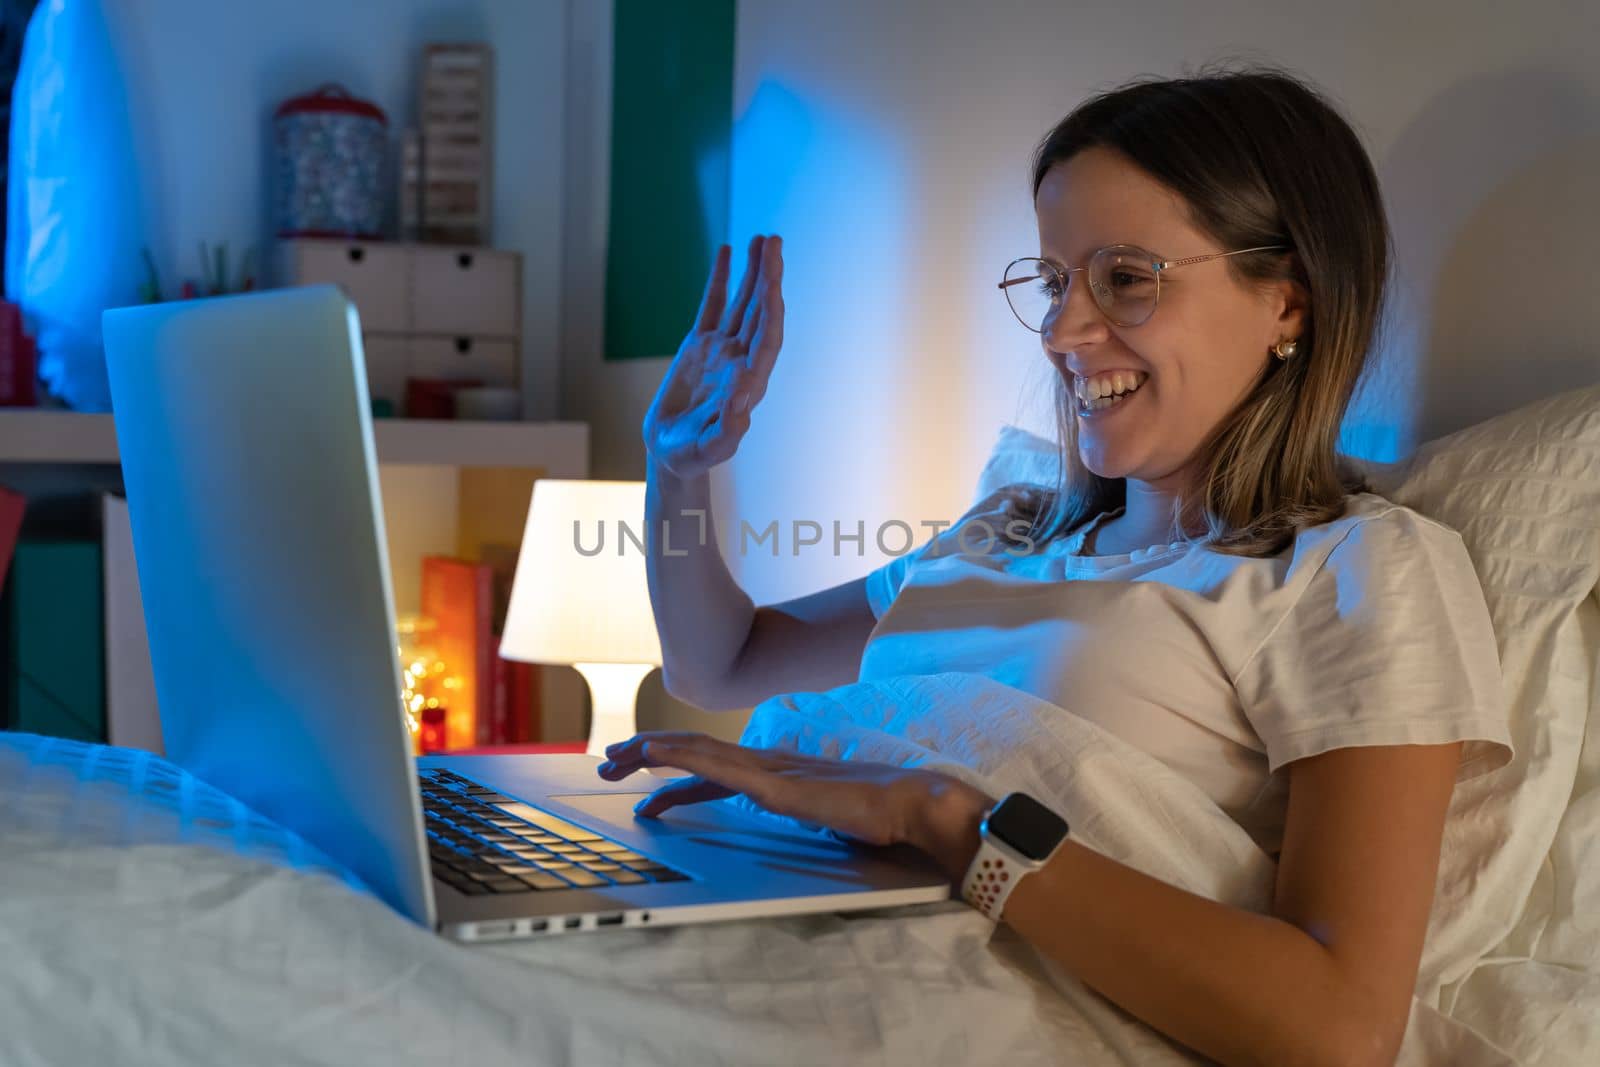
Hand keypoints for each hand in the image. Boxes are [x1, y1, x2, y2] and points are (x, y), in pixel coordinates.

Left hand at [596, 731, 995, 882]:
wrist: (912, 805)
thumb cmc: (881, 816)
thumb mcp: (828, 820)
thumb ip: (806, 817)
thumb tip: (800, 830)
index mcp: (777, 772)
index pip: (713, 767)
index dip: (674, 768)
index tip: (641, 783)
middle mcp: (767, 762)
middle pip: (693, 752)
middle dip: (646, 755)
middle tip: (607, 764)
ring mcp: (769, 769)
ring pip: (695, 751)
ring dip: (650, 752)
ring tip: (614, 760)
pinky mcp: (774, 784)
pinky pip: (715, 765)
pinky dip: (680, 756)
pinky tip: (653, 756)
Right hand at [642, 234, 784, 479]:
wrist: (671, 454)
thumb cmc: (693, 457)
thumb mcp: (711, 449)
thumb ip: (730, 430)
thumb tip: (745, 399)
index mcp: (750, 382)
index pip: (767, 340)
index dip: (771, 312)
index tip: (772, 283)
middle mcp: (742, 360)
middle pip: (760, 313)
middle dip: (768, 278)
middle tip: (774, 242)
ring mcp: (722, 350)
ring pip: (742, 303)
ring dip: (753, 272)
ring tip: (763, 239)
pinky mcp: (700, 345)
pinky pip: (712, 306)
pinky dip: (720, 279)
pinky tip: (727, 252)